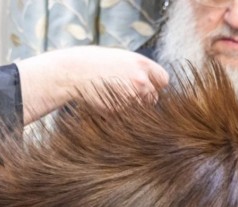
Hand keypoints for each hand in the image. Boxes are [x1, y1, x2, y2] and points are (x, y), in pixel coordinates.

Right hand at [15, 46, 168, 123]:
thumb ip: (140, 70)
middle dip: (144, 99)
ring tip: (114, 97)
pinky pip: (128, 117)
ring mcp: (132, 97)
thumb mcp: (122, 59)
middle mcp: (141, 80)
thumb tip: (157, 86)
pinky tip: (107, 103)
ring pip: (143, 110)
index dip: (155, 85)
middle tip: (124, 94)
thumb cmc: (96, 64)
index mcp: (142, 64)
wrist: (74, 71)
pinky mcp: (121, 111)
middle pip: (154, 98)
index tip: (147, 87)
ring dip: (133, 108)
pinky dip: (120, 114)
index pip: (163, 80)